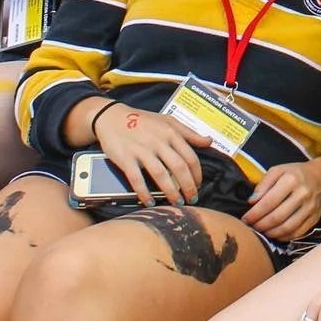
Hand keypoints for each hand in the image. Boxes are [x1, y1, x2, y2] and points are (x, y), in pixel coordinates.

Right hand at [93, 102, 210, 205]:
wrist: (111, 117)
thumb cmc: (142, 120)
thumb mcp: (168, 121)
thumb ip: (189, 132)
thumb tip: (210, 141)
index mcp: (171, 132)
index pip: (190, 156)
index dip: (197, 174)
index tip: (199, 185)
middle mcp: (158, 141)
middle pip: (178, 167)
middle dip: (188, 186)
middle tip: (192, 199)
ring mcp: (142, 150)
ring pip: (160, 174)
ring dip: (171, 192)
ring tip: (177, 203)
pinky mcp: (126, 158)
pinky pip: (137, 179)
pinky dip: (144, 192)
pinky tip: (150, 202)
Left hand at [244, 157, 320, 240]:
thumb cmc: (296, 173)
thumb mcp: (278, 170)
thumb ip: (263, 184)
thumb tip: (251, 201)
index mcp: (291, 180)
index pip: (268, 202)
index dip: (254, 213)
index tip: (245, 219)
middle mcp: (302, 194)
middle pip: (277, 217)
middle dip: (260, 225)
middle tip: (251, 228)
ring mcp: (310, 208)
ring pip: (287, 228)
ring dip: (270, 233)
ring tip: (261, 232)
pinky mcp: (315, 218)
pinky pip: (297, 233)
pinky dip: (283, 237)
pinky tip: (275, 235)